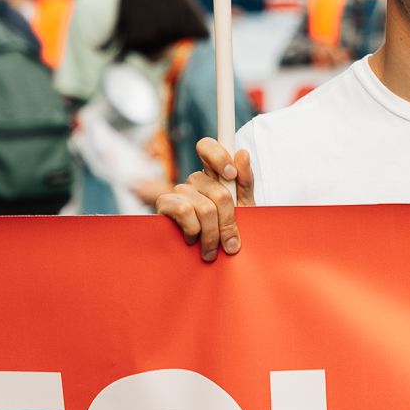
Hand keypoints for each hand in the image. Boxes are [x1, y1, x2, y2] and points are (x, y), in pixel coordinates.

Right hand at [156, 137, 255, 262]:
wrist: (208, 262)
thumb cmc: (226, 232)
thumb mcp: (244, 208)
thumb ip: (245, 182)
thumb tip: (242, 152)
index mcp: (214, 175)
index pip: (208, 147)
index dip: (219, 156)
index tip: (231, 175)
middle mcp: (195, 180)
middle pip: (219, 191)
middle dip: (229, 223)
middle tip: (231, 245)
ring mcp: (179, 191)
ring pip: (204, 207)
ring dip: (212, 235)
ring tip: (211, 251)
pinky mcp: (164, 204)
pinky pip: (184, 210)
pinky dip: (193, 230)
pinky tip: (191, 241)